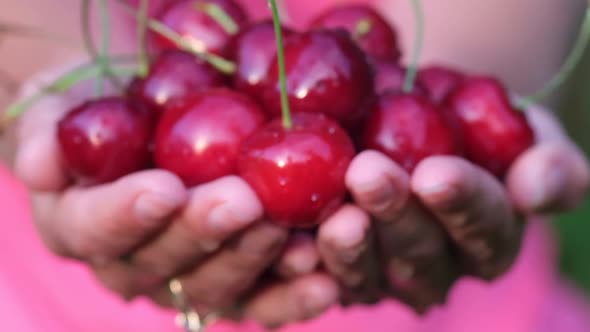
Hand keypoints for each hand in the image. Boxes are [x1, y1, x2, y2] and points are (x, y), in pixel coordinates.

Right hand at [11, 64, 338, 327]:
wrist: (149, 129)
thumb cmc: (105, 113)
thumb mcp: (64, 108)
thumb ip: (47, 133)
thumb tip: (40, 165)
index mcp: (82, 228)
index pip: (96, 231)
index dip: (128, 214)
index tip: (165, 187)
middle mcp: (132, 266)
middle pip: (164, 265)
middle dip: (204, 234)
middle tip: (243, 200)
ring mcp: (185, 280)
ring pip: (217, 287)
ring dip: (255, 262)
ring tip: (291, 233)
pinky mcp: (235, 281)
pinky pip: (262, 300)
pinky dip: (293, 296)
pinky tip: (325, 280)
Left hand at [316, 104, 589, 309]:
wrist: (411, 130)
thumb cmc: (470, 127)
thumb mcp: (524, 133)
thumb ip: (547, 163)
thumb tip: (534, 188)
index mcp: (487, 240)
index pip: (483, 229)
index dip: (462, 204)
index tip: (435, 172)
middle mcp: (437, 270)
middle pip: (419, 254)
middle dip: (395, 215)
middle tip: (370, 175)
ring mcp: (384, 279)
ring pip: (367, 274)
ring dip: (350, 246)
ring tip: (336, 215)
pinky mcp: (338, 276)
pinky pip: (319, 277)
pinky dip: (305, 261)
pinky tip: (292, 237)